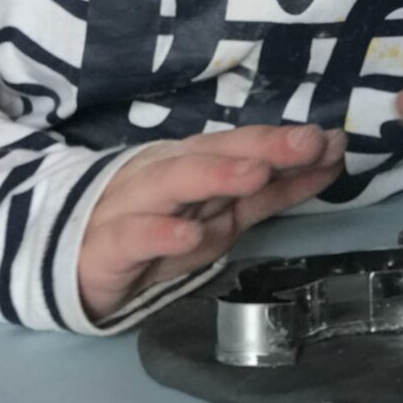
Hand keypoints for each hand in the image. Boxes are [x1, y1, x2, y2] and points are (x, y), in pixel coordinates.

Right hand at [78, 124, 345, 322]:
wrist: (70, 261)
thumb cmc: (155, 232)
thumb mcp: (220, 216)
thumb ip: (272, 191)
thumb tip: (330, 155)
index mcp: (189, 164)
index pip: (240, 148)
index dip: (283, 144)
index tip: (332, 140)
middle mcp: (162, 175)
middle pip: (210, 154)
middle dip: (260, 147)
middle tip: (308, 142)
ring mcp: (131, 205)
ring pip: (170, 183)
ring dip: (213, 176)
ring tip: (255, 174)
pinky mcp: (106, 246)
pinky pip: (131, 237)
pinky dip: (158, 233)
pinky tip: (185, 234)